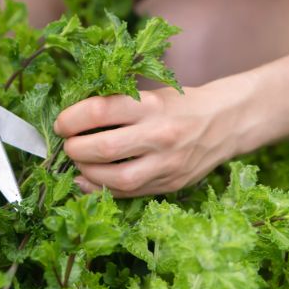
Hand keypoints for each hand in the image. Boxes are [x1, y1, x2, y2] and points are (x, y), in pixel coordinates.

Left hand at [53, 86, 247, 196]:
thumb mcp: (152, 94)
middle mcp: (159, 134)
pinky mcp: (170, 184)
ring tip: (79, 163)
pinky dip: (102, 189)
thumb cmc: (181, 104)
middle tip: (68, 145)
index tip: (62, 123)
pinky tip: (89, 181)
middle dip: (75, 149)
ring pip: (115, 178)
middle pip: (103, 148)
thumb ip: (118, 106)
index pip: (100, 110)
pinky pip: (128, 193)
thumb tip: (74, 120)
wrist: (226, 122)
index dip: (71, 118)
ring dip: (86, 173)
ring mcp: (166, 163)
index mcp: (151, 105)